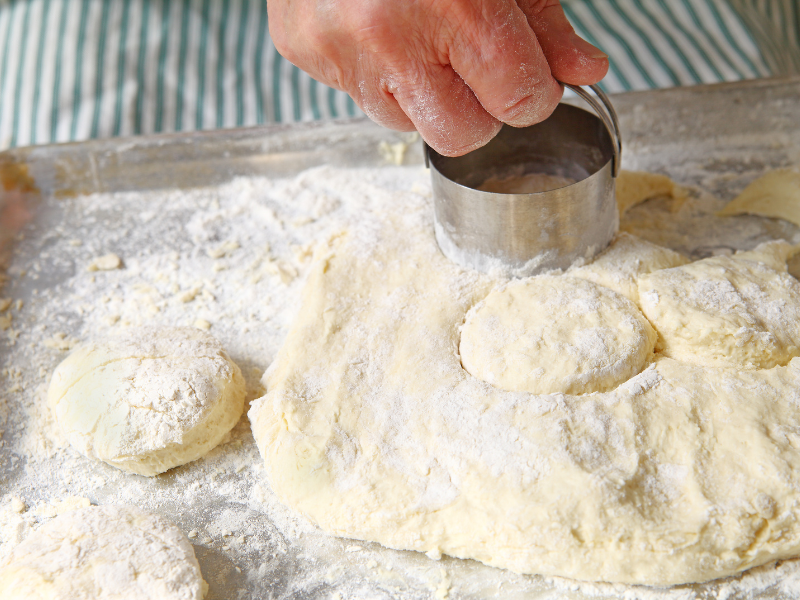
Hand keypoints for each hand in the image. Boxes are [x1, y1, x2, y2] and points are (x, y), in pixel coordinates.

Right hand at [269, 0, 608, 155]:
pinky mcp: (303, 50)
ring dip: (426, 95)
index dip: (531, 92)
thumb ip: (543, 20)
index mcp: (454, 2)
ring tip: (418, 34)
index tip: (525, 75)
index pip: (519, 101)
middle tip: (472, 62)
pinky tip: (381, 31)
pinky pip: (362, 99)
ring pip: (409, 125)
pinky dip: (382, 76)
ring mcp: (341, 49)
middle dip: (479, 110)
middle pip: (462, 136)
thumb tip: (584, 71)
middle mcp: (390, 35)